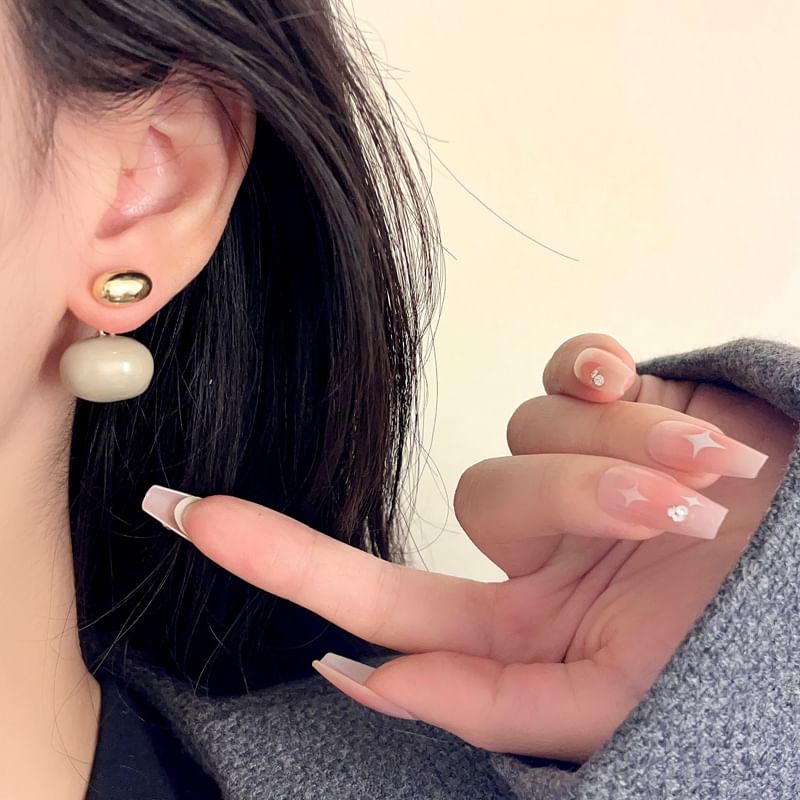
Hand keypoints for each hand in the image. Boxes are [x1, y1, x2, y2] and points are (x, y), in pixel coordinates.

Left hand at [146, 333, 796, 762]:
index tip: (189, 515)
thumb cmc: (740, 644)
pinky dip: (605, 377)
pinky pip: (569, 365)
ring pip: (530, 427)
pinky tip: (651, 396)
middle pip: (485, 493)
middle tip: (678, 511)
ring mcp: (572, 464)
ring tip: (714, 479)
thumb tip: (362, 677)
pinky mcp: (615, 400)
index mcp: (522, 619)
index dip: (280, 553)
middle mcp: (537, 540)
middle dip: (578, 496)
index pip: (374, 589)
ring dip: (626, 451)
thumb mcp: (614, 697)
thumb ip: (486, 699)